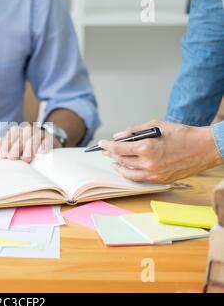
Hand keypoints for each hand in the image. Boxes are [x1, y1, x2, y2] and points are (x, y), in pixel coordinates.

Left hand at [0, 124, 61, 162]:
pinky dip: (44, 145)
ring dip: (29, 148)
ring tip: (25, 159)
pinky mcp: (49, 138)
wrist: (43, 143)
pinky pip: (47, 140)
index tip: (1, 156)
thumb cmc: (22, 149)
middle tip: (12, 158)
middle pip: (20, 136)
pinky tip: (41, 151)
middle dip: (15, 148)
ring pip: (33, 137)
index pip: (9, 136)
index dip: (4, 145)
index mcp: (15, 131)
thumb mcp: (9, 147)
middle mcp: (26, 130)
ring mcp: (38, 133)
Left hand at [98, 120, 222, 183]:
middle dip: (111, 155)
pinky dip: (130, 174)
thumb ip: (134, 131)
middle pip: (121, 161)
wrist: (205, 148)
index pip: (118, 149)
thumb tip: (118, 136)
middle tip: (106, 151)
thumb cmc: (183, 134)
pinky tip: (127, 169)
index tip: (101, 144)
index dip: (107, 146)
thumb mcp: (156, 125)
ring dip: (118, 166)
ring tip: (114, 161)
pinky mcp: (160, 180)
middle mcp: (148, 163)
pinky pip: (139, 179)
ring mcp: (154, 174)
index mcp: (147, 148)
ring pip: (128, 173)